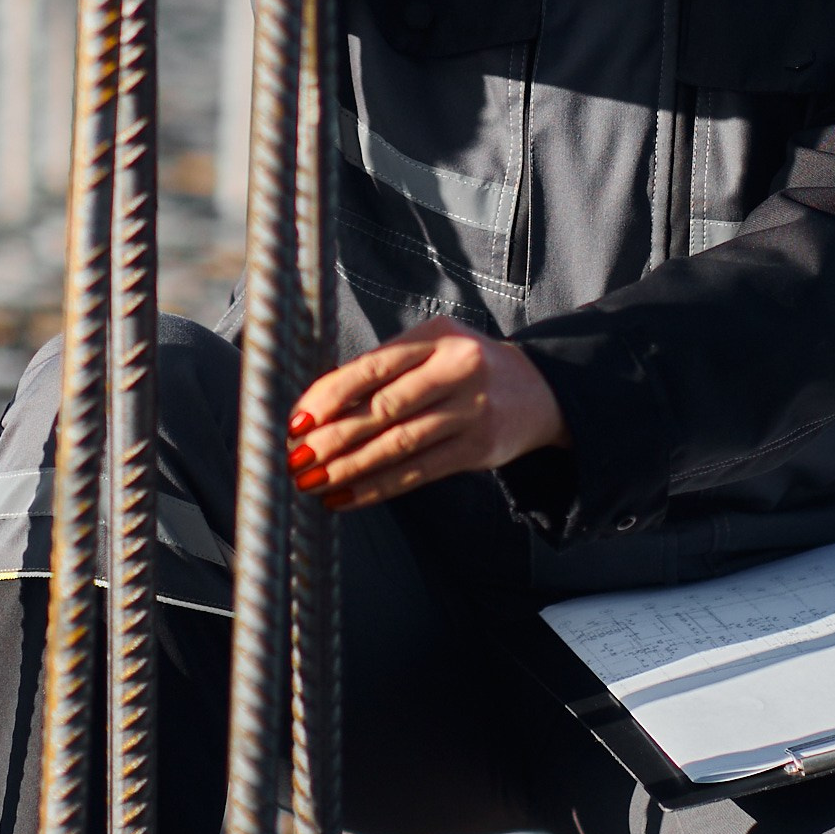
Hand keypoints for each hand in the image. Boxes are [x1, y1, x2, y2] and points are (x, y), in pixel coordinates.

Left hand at [286, 317, 568, 510]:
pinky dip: (377, 487)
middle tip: (295, 458)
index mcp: (437, 336)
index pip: (373, 367)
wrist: (539, 391)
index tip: (297, 420)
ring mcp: (472, 411)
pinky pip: (419, 472)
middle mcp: (458, 370)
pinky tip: (346, 496)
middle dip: (333, 438)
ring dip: (349, 468)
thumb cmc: (466, 367)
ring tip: (312, 481)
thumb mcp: (433, 348)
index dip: (330, 395)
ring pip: (399, 445)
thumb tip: (316, 408)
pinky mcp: (479, 449)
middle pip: (383, 409)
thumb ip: (384, 369)